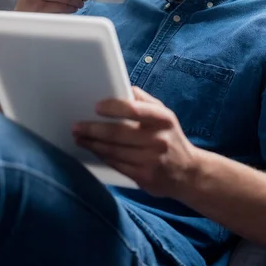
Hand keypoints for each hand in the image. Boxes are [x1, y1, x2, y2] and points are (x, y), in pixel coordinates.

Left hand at [72, 86, 198, 197]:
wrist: (188, 173)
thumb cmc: (170, 137)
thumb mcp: (164, 114)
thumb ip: (144, 100)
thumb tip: (121, 88)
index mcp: (163, 119)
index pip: (135, 110)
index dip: (114, 107)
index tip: (97, 106)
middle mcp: (158, 139)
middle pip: (119, 133)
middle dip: (93, 130)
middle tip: (77, 127)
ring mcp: (151, 160)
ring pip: (114, 151)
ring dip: (93, 144)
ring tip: (80, 138)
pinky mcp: (144, 177)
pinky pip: (117, 165)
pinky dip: (102, 157)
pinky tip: (94, 150)